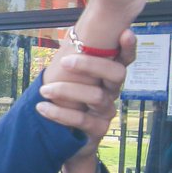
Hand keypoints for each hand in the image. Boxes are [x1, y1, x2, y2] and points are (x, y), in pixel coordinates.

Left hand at [37, 30, 136, 150]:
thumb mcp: (69, 79)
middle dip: (91, 64)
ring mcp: (107, 111)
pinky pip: (82, 119)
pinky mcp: (98, 129)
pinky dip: (59, 112)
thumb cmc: (67, 102)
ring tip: (44, 90)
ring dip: (66, 90)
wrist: (64, 140)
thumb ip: (73, 60)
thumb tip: (69, 35)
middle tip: (65, 62)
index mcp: (107, 76)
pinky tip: (42, 108)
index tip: (125, 33)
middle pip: (116, 73)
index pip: (125, 59)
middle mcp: (111, 92)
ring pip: (96, 96)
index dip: (129, 47)